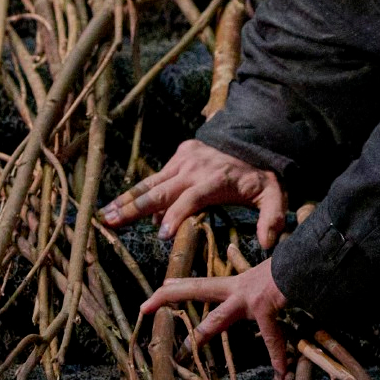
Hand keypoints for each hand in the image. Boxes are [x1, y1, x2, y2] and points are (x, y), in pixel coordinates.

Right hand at [103, 139, 289, 251]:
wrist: (255, 136)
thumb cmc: (262, 174)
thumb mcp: (275, 195)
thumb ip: (272, 218)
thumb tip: (269, 243)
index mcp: (215, 180)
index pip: (191, 199)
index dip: (176, 215)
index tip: (160, 234)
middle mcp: (194, 168)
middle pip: (160, 191)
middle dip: (135, 208)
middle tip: (112, 223)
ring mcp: (184, 159)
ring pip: (151, 183)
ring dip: (127, 199)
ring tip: (105, 214)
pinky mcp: (180, 153)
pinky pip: (158, 176)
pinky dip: (141, 192)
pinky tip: (123, 207)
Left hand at [138, 257, 290, 379]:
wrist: (310, 262)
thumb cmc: (295, 267)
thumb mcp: (273, 276)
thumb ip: (261, 283)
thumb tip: (256, 282)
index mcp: (239, 284)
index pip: (201, 284)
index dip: (177, 286)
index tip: (155, 291)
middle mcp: (239, 288)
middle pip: (198, 289)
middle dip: (170, 296)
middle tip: (144, 305)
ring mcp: (249, 299)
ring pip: (218, 319)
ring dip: (202, 335)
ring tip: (185, 351)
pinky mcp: (265, 307)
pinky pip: (271, 339)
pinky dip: (278, 358)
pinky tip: (280, 375)